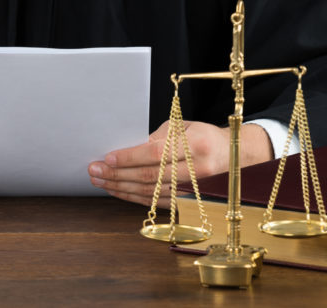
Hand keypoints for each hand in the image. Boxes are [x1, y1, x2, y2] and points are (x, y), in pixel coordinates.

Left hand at [88, 121, 272, 206]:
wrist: (232, 154)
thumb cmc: (203, 135)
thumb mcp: (183, 125)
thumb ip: (158, 136)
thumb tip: (129, 149)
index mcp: (196, 144)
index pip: (156, 153)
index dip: (130, 157)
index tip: (107, 157)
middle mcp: (197, 169)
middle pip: (150, 176)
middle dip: (117, 174)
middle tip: (94, 170)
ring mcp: (193, 188)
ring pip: (150, 192)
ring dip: (121, 187)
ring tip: (99, 181)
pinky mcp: (187, 200)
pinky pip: (155, 201)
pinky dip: (133, 197)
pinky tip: (116, 190)